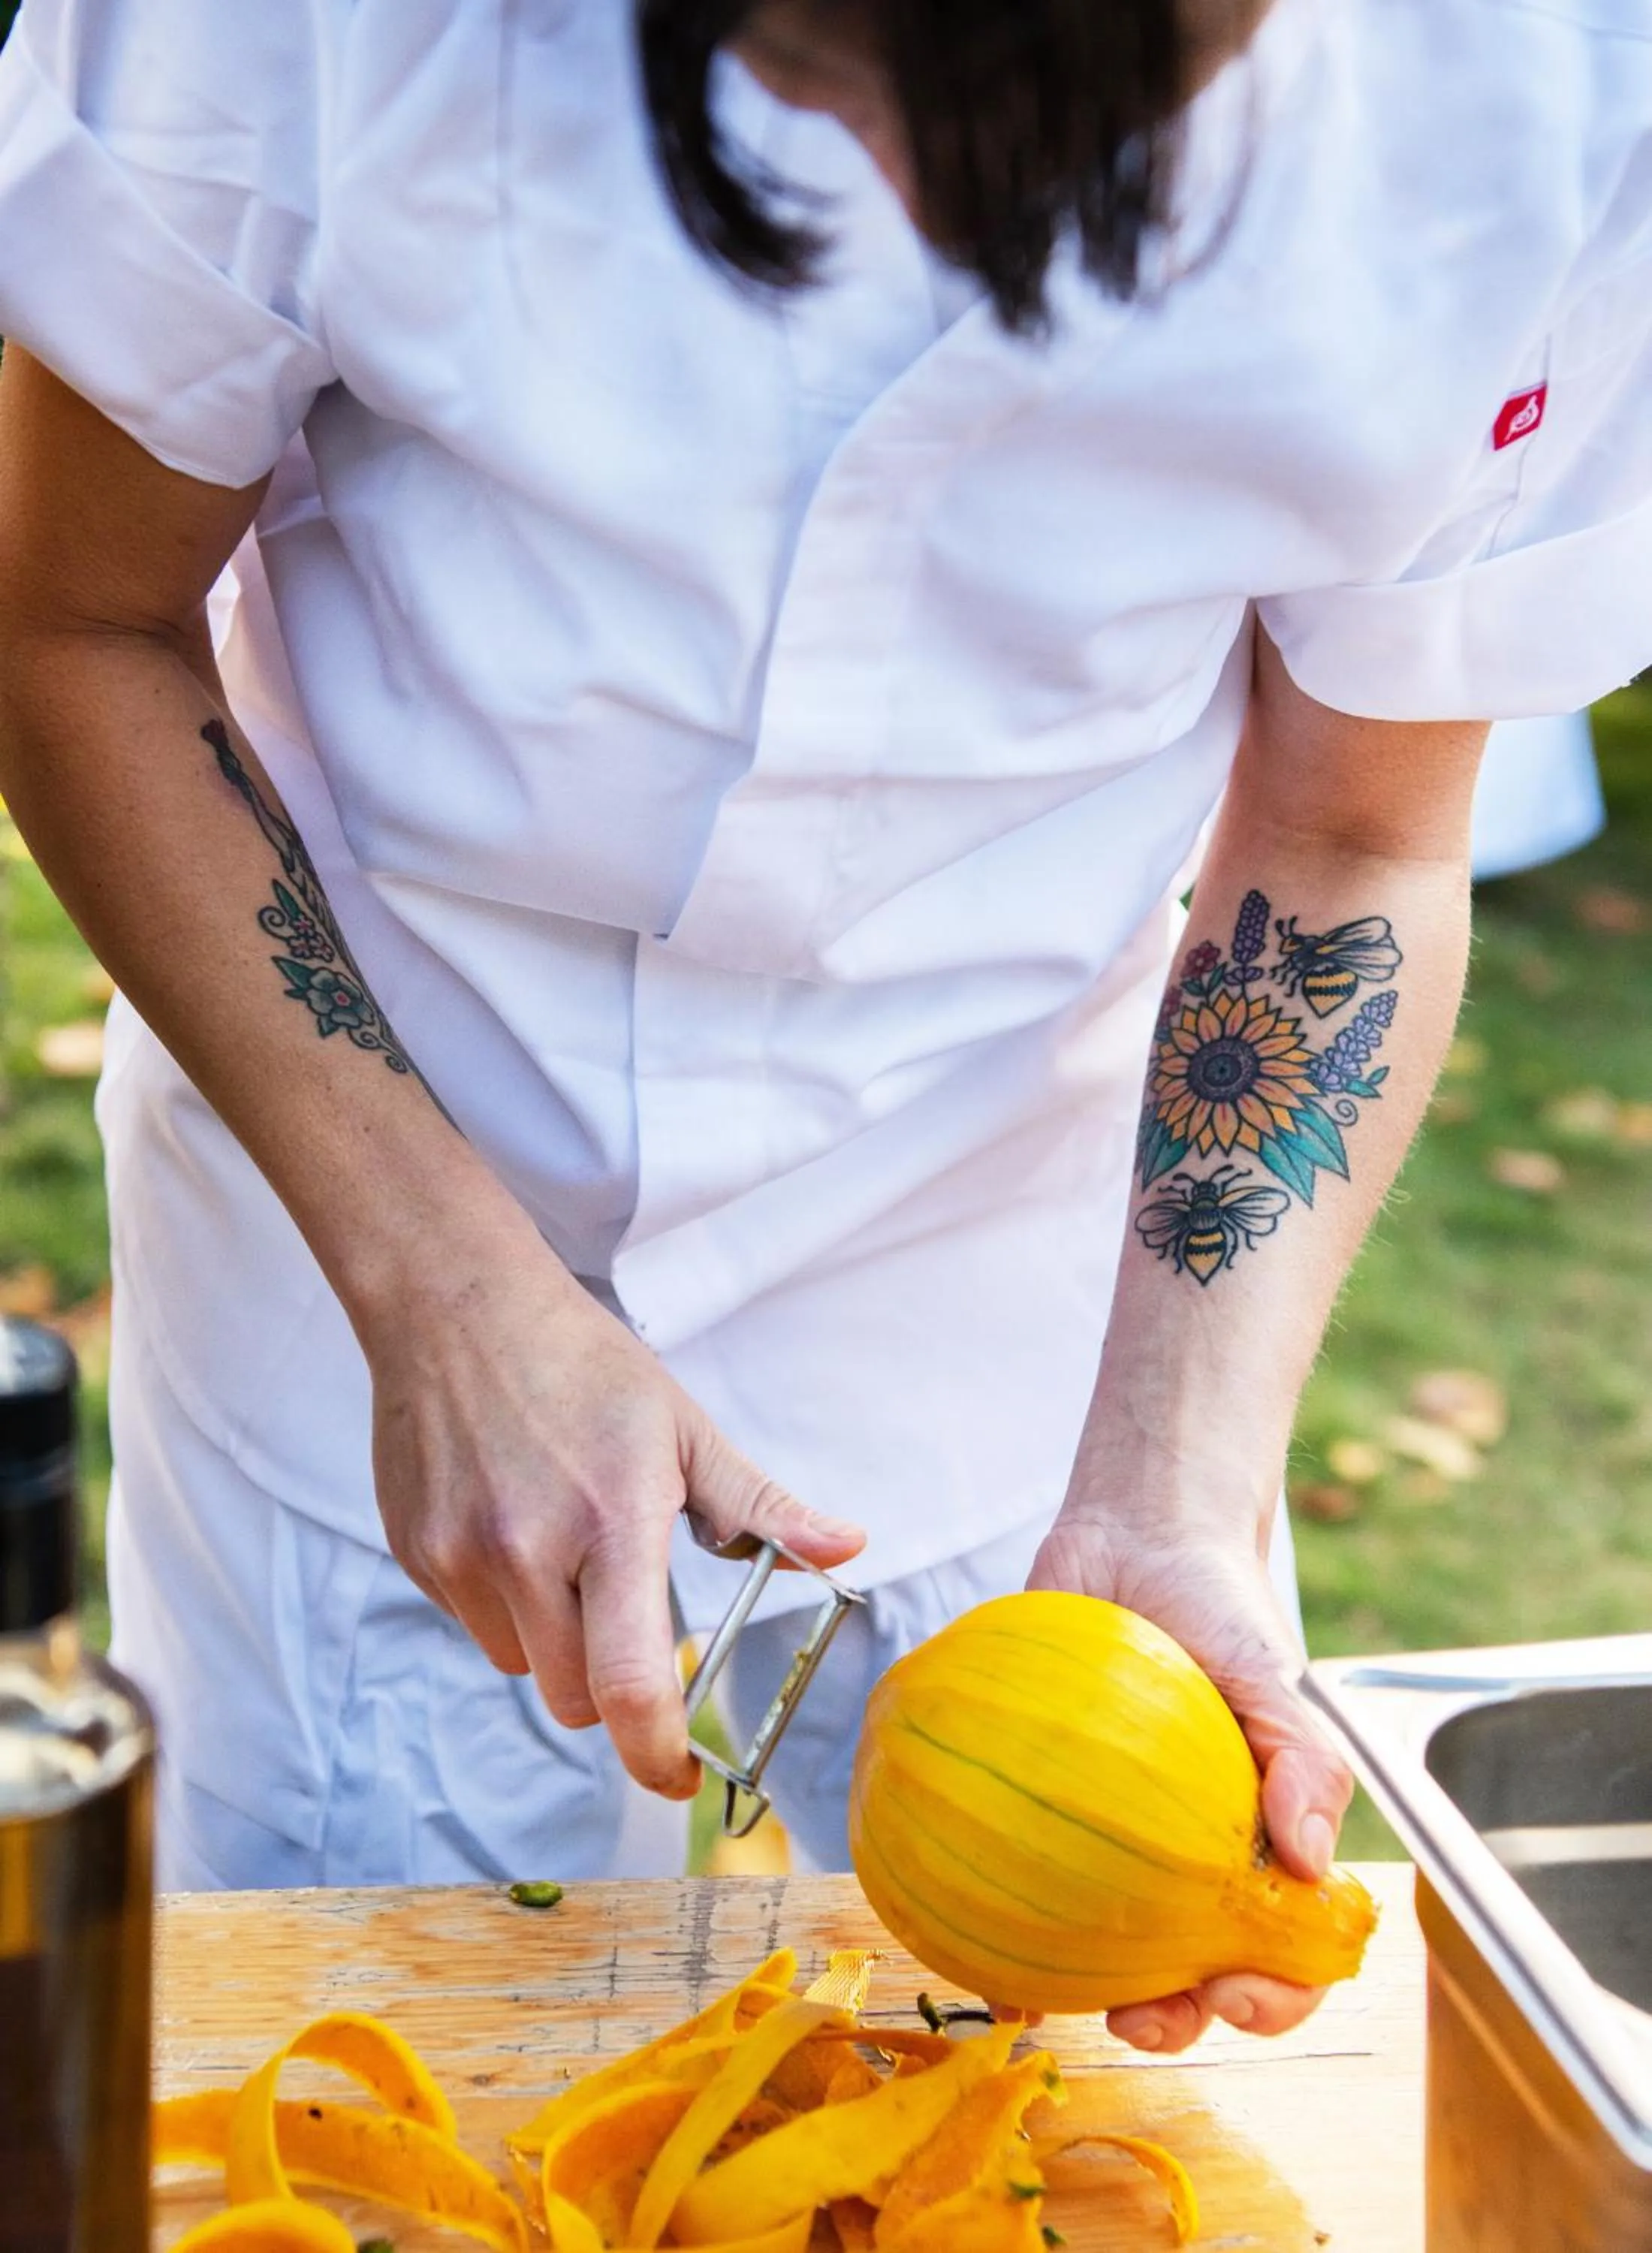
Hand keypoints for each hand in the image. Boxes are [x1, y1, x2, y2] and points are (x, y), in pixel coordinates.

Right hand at [358, 1219, 865, 1796]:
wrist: (457, 1308)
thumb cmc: (583, 1365)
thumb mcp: (685, 1430)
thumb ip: (761, 1507)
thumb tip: (847, 1546)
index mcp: (612, 1523)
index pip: (628, 1685)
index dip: (656, 1755)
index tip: (682, 1778)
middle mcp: (527, 1551)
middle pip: (576, 1698)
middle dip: (611, 1683)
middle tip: (626, 1608)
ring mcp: (461, 1557)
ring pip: (522, 1666)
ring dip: (554, 1641)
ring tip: (563, 1545)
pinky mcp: (415, 1554)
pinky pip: (474, 1623)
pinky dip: (503, 1603)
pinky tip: (512, 1523)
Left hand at [1020, 1509, 1353, 2052]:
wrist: (1138, 1533)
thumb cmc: (1220, 1607)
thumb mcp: (1274, 1675)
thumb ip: (1305, 1758)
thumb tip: (1311, 1859)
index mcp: (1260, 1840)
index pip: (1285, 1948)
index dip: (1273, 1996)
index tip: (1235, 1992)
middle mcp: (1190, 1853)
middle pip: (1197, 1973)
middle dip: (1179, 2020)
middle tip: (1143, 2015)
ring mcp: (1116, 1838)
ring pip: (1110, 1946)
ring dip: (1089, 1992)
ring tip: (1054, 2001)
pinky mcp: (1043, 1803)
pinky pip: (1024, 1877)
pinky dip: (1008, 1929)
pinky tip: (986, 1954)